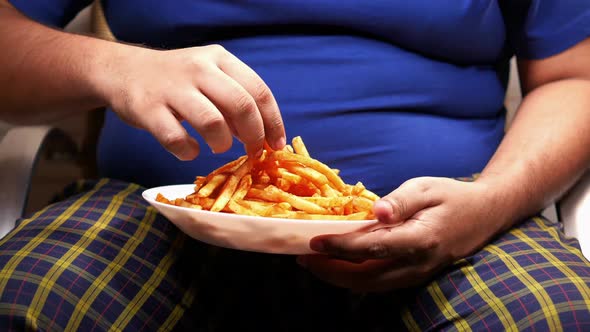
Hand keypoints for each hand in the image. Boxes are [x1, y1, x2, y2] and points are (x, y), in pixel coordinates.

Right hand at [101, 44, 285, 159]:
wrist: (123, 71)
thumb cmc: (178, 81)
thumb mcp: (210, 78)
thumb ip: (235, 102)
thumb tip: (262, 137)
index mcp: (220, 59)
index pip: (259, 91)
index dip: (273, 123)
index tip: (276, 145)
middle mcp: (198, 69)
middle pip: (241, 105)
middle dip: (254, 136)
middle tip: (253, 153)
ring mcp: (172, 88)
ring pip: (212, 122)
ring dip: (222, 143)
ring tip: (217, 147)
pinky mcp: (147, 109)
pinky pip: (176, 139)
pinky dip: (189, 151)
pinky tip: (190, 150)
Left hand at [297, 177, 510, 291]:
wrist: (484, 214)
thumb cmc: (452, 196)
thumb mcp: (426, 187)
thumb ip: (400, 201)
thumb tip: (376, 212)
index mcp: (420, 239)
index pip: (372, 248)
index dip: (340, 248)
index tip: (314, 242)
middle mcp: (417, 264)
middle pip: (366, 277)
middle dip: (331, 271)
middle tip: (304, 258)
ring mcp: (416, 274)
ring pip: (370, 285)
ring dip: (339, 278)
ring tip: (314, 264)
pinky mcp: (413, 276)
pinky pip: (379, 283)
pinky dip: (354, 278)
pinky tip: (338, 267)